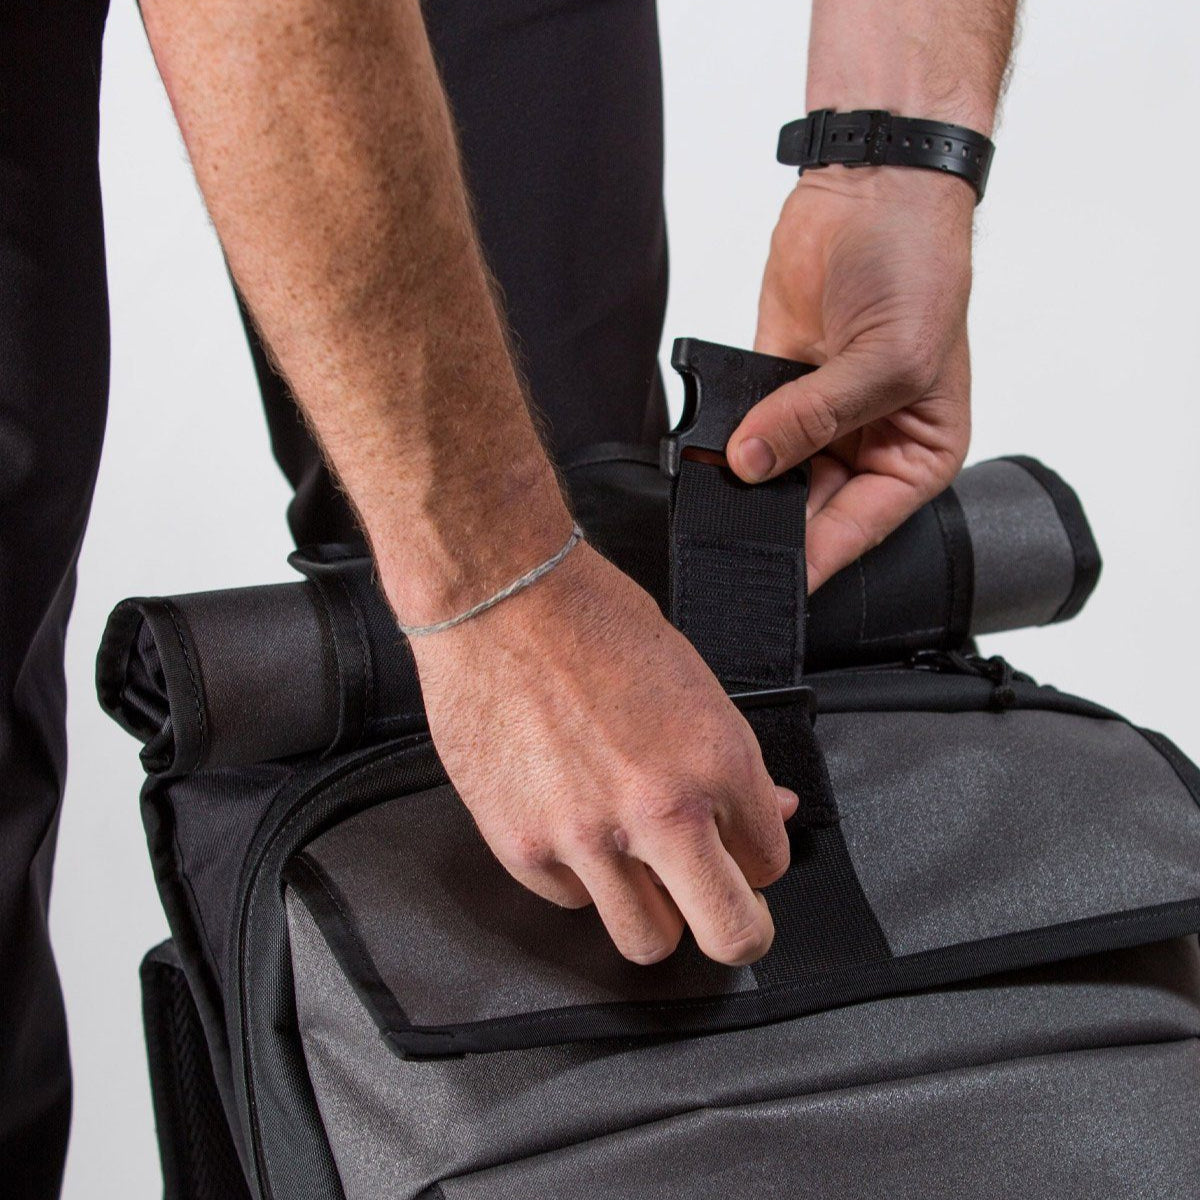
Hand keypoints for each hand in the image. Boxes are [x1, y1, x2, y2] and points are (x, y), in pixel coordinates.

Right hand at [406, 543, 798, 965]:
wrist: (500, 599)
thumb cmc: (594, 622)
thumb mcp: (692, 681)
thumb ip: (731, 762)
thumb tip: (766, 810)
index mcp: (716, 763)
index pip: (769, 864)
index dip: (755, 860)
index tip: (739, 853)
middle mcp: (660, 810)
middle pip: (730, 933)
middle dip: (736, 928)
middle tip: (720, 908)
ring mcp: (587, 837)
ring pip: (647, 941)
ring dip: (652, 910)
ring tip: (636, 867)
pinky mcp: (521, 846)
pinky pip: (570, 902)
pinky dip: (579, 877)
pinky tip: (571, 825)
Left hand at [728, 167, 974, 590]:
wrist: (875, 188)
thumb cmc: (919, 267)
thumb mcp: (890, 359)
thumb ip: (817, 418)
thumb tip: (751, 462)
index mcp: (917, 455)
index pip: (858, 530)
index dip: (815, 561)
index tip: (771, 584)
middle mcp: (868, 446)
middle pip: (810, 511)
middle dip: (771, 524)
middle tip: (726, 543)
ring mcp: (817, 419)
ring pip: (771, 477)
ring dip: (742, 486)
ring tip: (713, 501)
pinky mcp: (774, 387)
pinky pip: (741, 432)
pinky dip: (722, 445)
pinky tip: (704, 456)